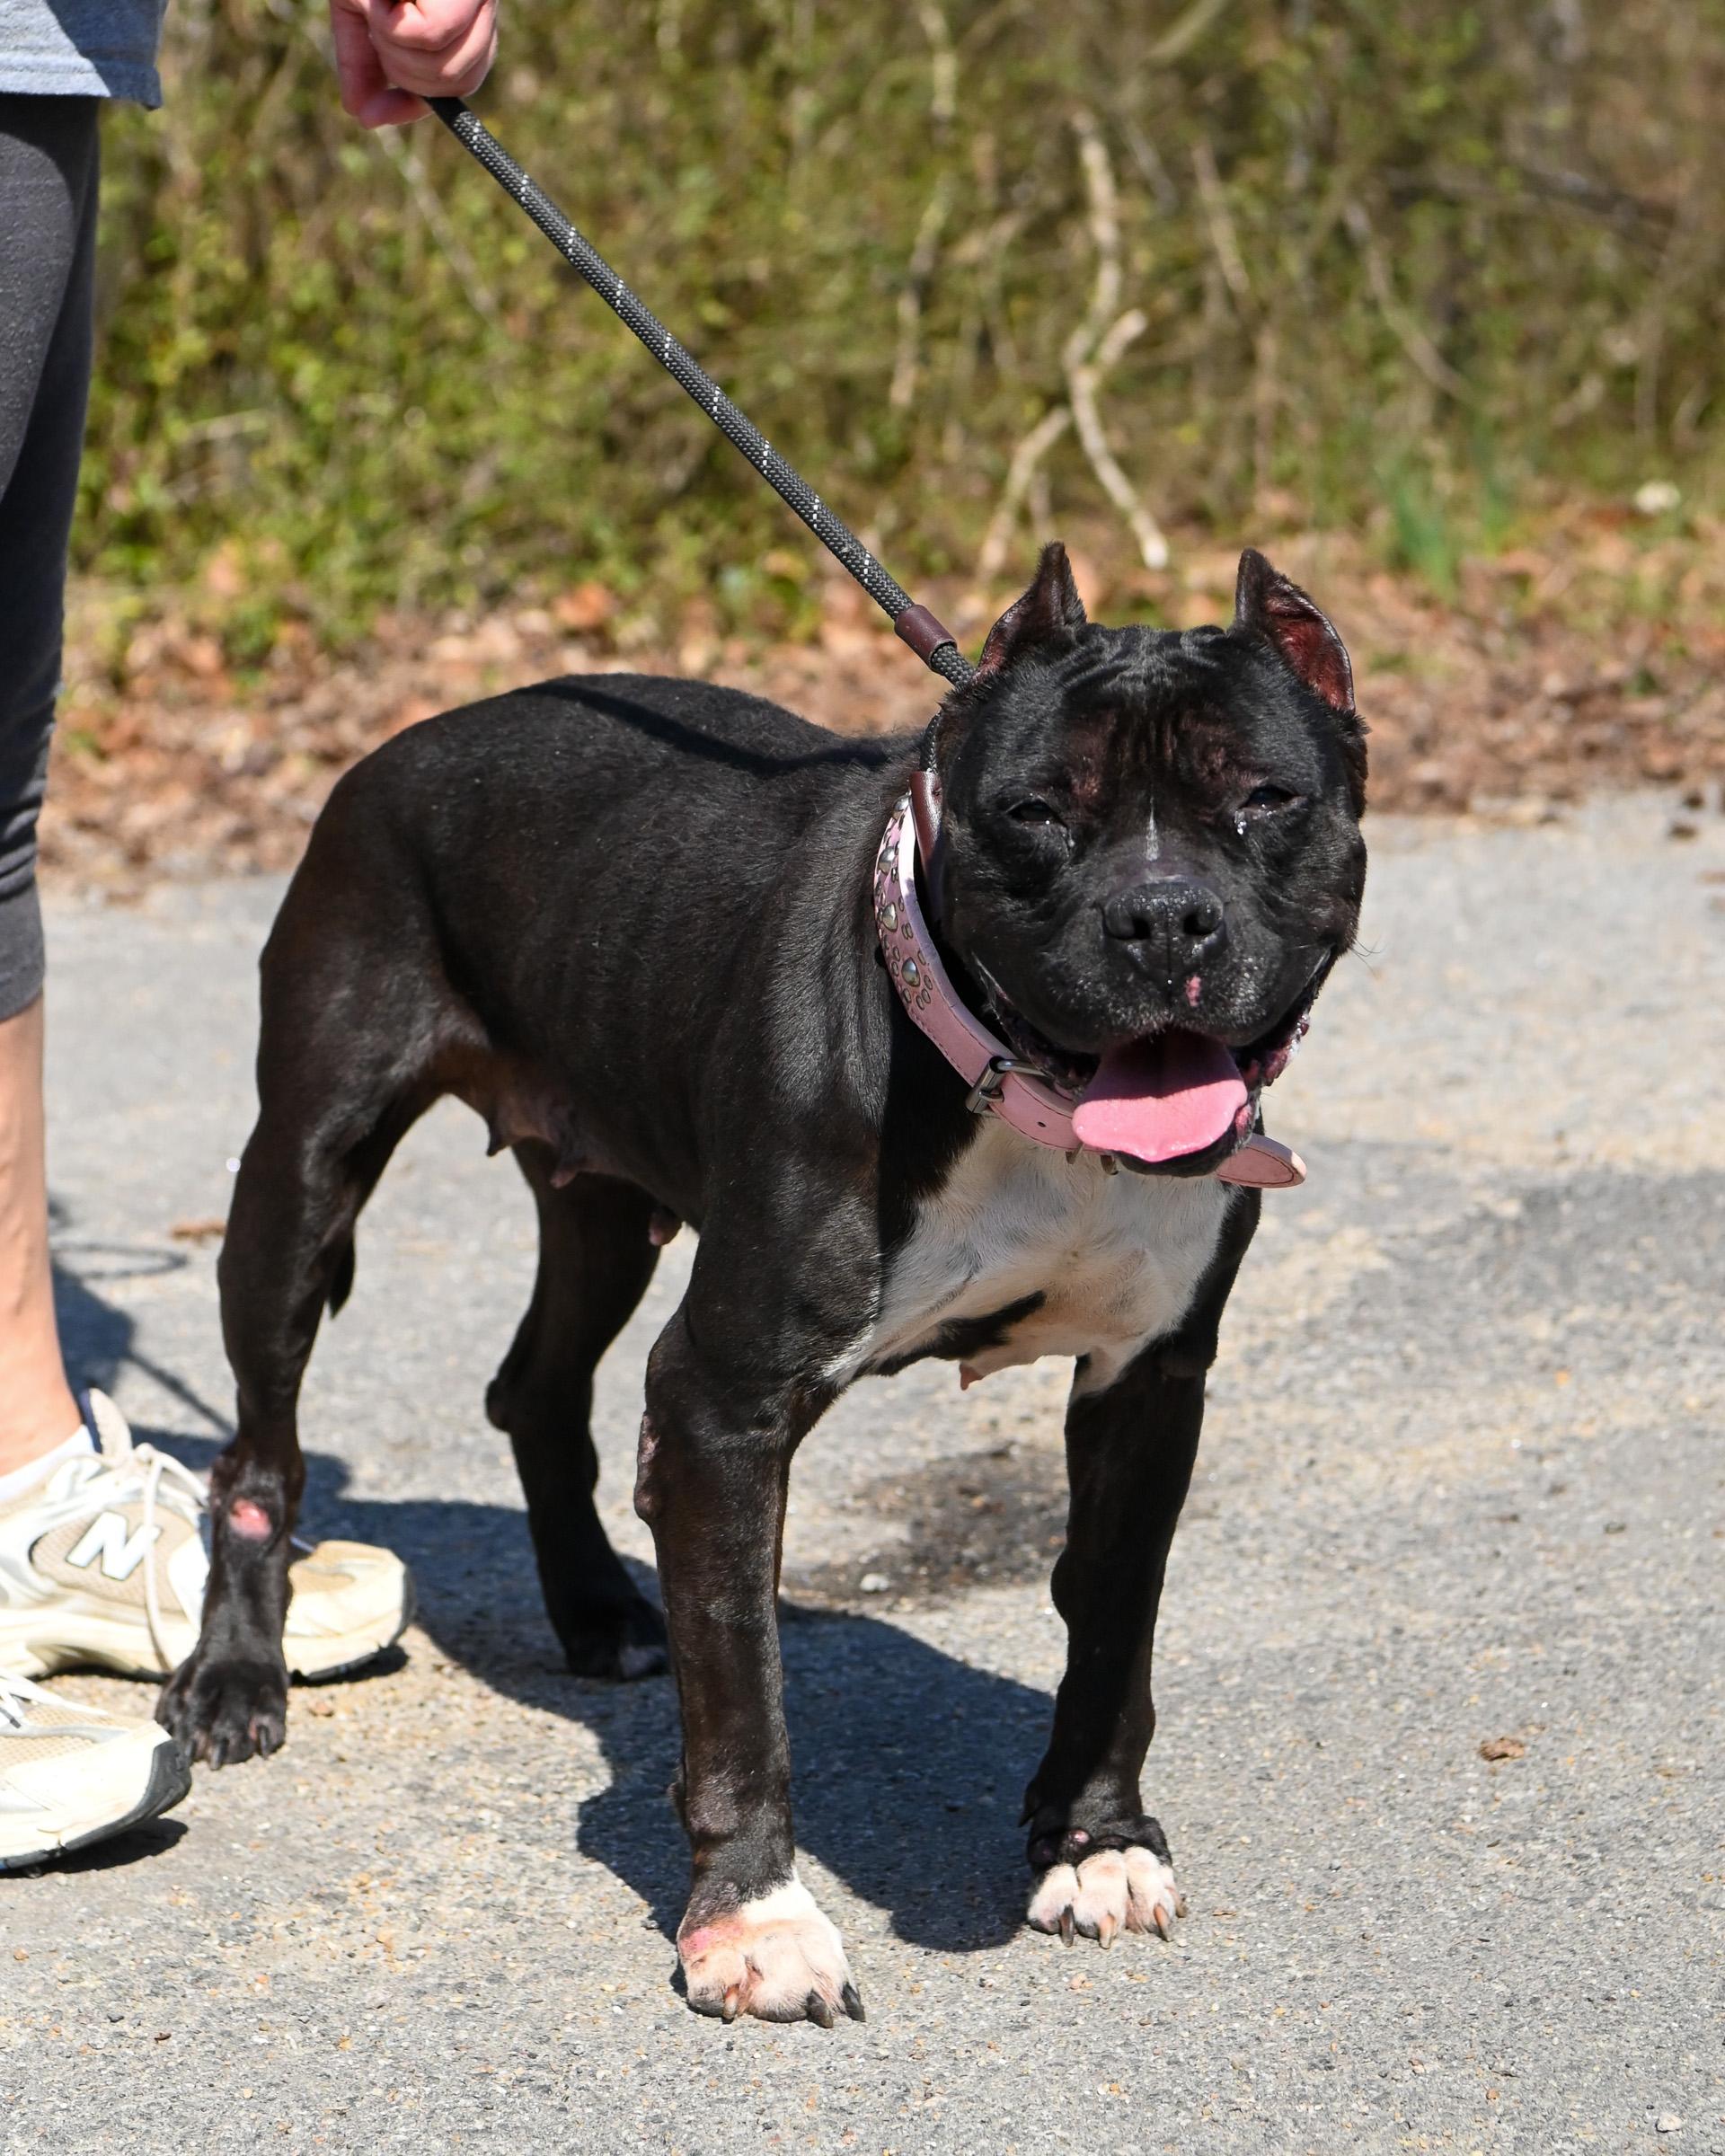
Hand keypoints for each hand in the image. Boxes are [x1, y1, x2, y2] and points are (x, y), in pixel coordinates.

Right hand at [329, 0, 497, 128]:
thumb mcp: (358, 8)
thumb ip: (362, 61)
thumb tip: (362, 115)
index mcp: (462, 21)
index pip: (455, 85)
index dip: (416, 104)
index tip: (378, 112)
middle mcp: (478, 10)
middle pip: (451, 85)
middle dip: (399, 69)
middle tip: (376, 23)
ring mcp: (477, 2)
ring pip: (442, 69)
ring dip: (393, 44)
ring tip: (380, 1)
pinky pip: (429, 38)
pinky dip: (392, 23)